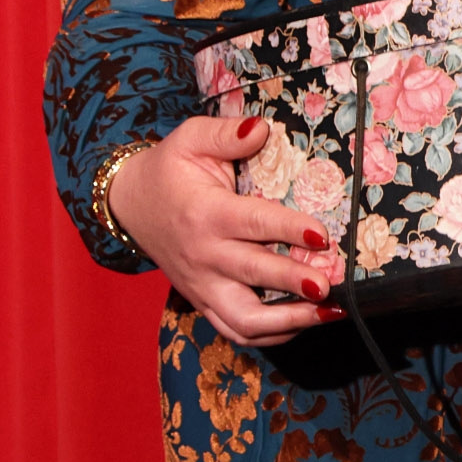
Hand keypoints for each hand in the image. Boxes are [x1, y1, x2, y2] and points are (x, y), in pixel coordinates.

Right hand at [107, 110, 341, 348]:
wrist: (130, 205)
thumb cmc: (169, 170)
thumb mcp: (190, 140)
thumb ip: (226, 134)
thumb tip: (262, 127)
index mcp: (206, 214)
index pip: (253, 224)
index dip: (290, 231)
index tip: (323, 237)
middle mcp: (204, 255)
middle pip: (253, 276)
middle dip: (295, 283)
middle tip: (332, 285)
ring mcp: (202, 284)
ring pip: (244, 319)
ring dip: (289, 321)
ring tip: (330, 313)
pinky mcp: (203, 301)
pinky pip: (235, 331)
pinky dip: (272, 334)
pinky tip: (306, 323)